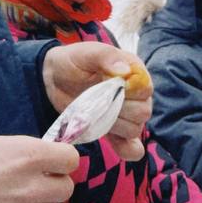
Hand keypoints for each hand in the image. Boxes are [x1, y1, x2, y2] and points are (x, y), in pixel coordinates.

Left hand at [42, 42, 151, 160]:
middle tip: (97, 102)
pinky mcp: (115, 131)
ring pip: (135, 129)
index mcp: (134, 72)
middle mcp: (135, 94)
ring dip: (114, 125)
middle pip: (143, 112)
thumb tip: (125, 72)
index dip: (128, 92)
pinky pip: (131, 147)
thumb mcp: (88, 52)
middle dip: (119, 110)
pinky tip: (115, 144)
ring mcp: (126, 114)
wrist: (55, 78)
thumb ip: (106, 57)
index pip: (146, 90)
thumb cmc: (74, 61)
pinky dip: (126, 149)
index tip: (106, 86)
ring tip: (95, 114)